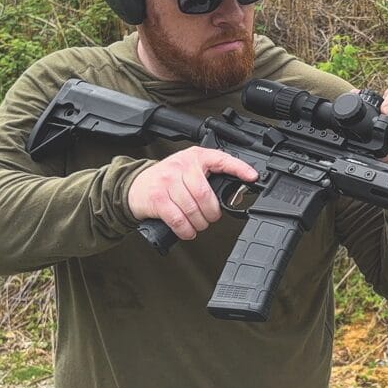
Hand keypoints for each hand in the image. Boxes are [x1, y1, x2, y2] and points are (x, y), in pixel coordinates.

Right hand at [127, 146, 257, 239]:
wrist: (134, 185)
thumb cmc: (168, 180)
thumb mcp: (189, 170)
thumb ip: (209, 177)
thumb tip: (235, 195)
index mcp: (195, 157)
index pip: (221, 159)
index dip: (239, 168)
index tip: (252, 177)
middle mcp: (181, 166)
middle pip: (205, 194)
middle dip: (212, 213)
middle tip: (210, 217)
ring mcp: (167, 181)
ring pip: (193, 209)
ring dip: (199, 224)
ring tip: (198, 224)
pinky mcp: (157, 198)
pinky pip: (178, 219)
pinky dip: (186, 230)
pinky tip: (188, 231)